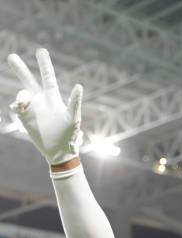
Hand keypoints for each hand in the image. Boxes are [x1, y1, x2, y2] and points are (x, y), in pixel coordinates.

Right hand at [8, 48, 82, 164]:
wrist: (59, 151)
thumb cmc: (69, 135)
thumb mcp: (73, 118)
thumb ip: (74, 102)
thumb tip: (79, 86)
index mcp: (53, 98)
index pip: (47, 77)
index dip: (44, 64)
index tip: (40, 50)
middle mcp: (41, 100)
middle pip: (29, 80)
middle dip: (20, 69)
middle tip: (11, 56)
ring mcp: (32, 109)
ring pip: (21, 94)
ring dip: (21, 96)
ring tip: (24, 104)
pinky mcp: (25, 118)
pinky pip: (17, 107)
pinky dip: (17, 105)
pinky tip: (20, 108)